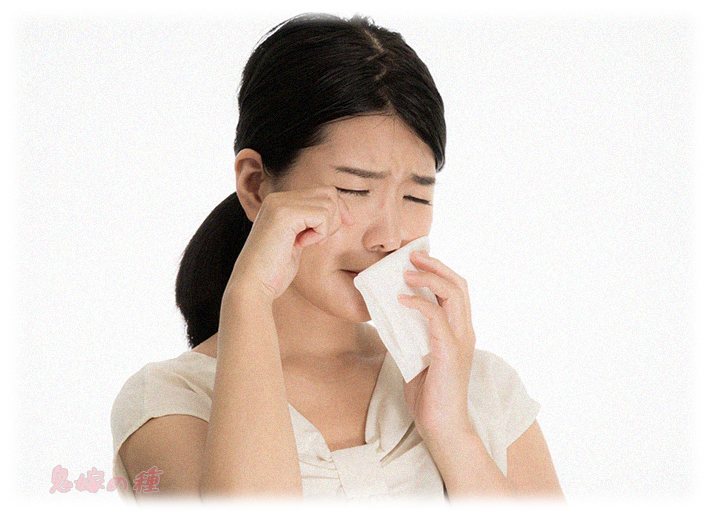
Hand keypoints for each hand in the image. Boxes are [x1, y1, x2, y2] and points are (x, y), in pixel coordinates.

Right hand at [225, 187, 353, 300]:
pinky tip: (302, 245)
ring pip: (329, 204)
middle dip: (336, 217)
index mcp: (279, 202)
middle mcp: (278, 198)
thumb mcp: (295, 241)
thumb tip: (337, 213)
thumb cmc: (274, 272)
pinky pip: (322, 215)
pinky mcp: (285, 214)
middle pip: (329, 193)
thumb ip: (309, 224)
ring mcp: (280, 203)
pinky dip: (320, 233)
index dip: (338, 210)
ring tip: (310, 243)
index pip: (322, 192)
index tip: (343, 227)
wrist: (252, 286)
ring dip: (327, 228)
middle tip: (321, 240)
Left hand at [398, 251, 476, 443]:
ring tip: (407, 271)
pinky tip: (400, 299)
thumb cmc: (429, 394)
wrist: (441, 426)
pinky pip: (436, 317)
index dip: (440, 271)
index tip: (418, 260)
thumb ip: (409, 335)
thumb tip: (388, 314)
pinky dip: (418, 304)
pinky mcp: (449, 351)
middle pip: (458, 285)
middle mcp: (464, 331)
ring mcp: (460, 340)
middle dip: (435, 266)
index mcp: (459, 331)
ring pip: (453, 294)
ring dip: (429, 278)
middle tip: (413, 255)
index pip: (456, 290)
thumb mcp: (415, 356)